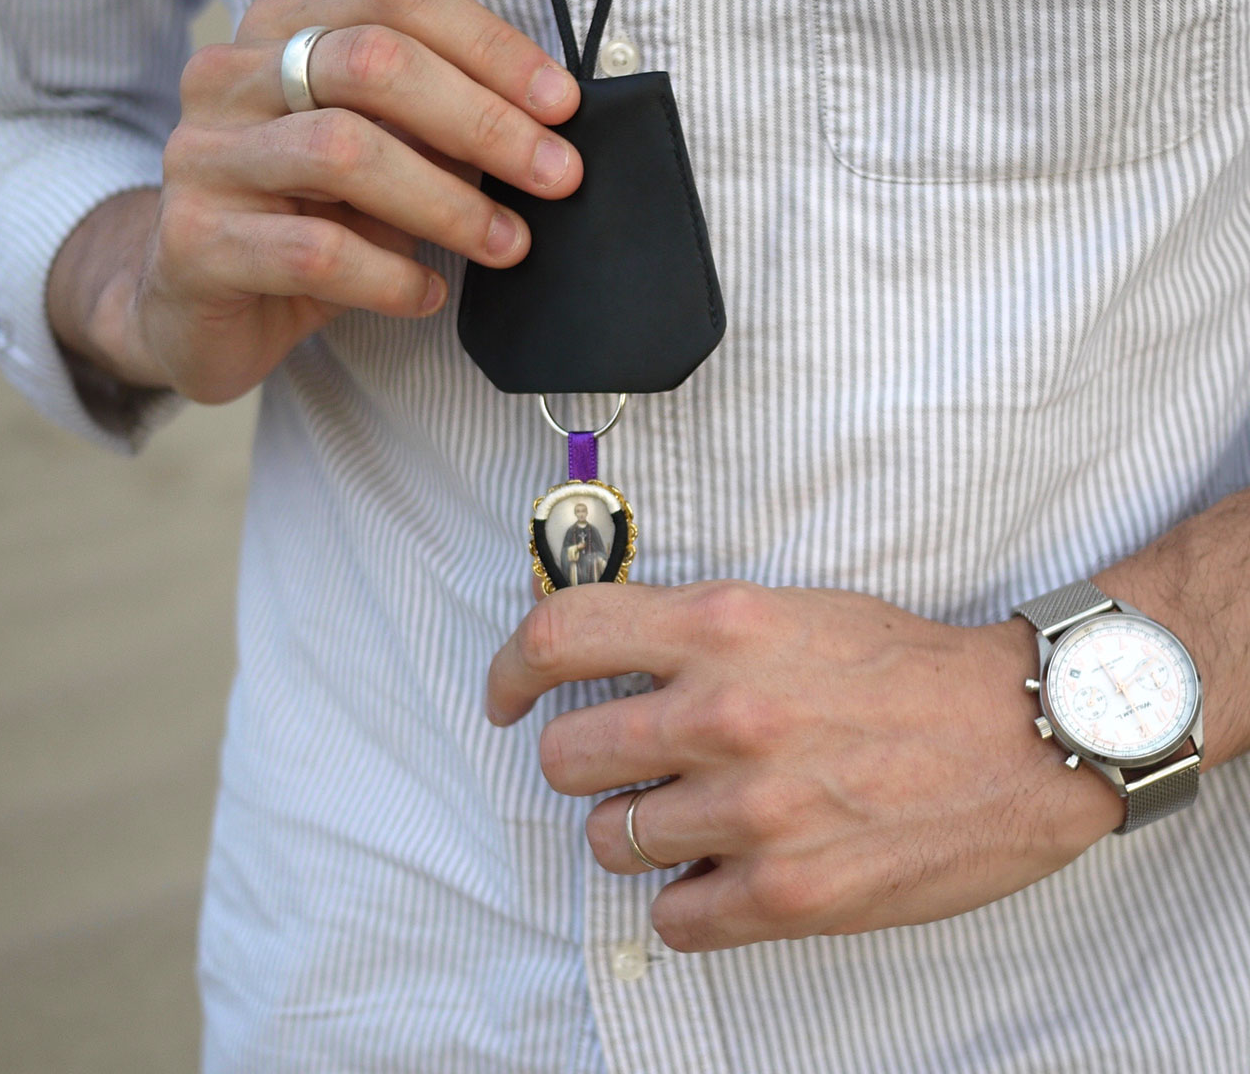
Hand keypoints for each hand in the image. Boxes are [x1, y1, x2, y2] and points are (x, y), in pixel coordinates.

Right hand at [53, 0, 582, 400]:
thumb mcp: (379, 158)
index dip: (491, 45)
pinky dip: (391, 276)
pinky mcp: (194, 242)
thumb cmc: (307, 222)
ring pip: (344, 152)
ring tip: (507, 244)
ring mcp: (204, 157)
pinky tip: (427, 294)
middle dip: (484, 121)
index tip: (563, 106)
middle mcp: (229, 76)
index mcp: (281, 29)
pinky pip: (314, 250)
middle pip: (373, 63)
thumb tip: (545, 132)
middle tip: (557, 177)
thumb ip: (438, 130)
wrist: (197, 309)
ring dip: (448, 202)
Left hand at [487, 581, 1123, 950]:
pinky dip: (687, 902)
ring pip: (608, 843)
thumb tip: (602, 662)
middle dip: (586, 765)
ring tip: (699, 818)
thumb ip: (692, 630)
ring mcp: (752, 810)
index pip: (560, 637)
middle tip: (630, 767)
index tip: (507, 697)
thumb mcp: (789, 609)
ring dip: (640, 834)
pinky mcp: (787, 897)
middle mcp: (723, 713)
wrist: (1023, 733)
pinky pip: (670, 920)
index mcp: (721, 626)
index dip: (510, 669)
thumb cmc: (906, 666)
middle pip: (564, 757)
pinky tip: (727, 874)